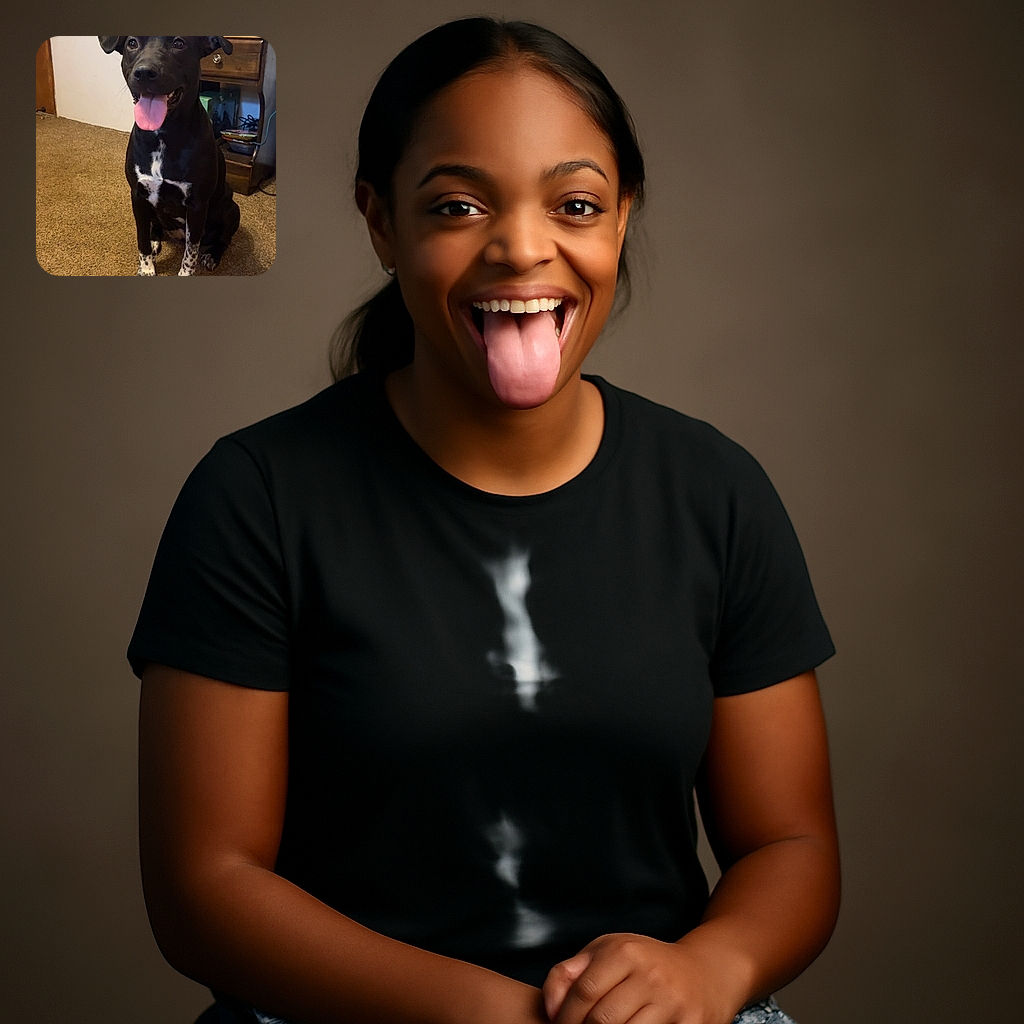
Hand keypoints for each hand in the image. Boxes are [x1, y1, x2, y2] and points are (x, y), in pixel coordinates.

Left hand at [541, 933, 738, 1023]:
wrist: (705, 972)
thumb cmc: (645, 963)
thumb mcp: (607, 952)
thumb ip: (570, 972)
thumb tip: (550, 1008)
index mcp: (626, 951)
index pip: (584, 991)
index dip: (566, 1015)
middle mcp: (650, 974)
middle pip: (602, 1019)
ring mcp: (672, 1002)